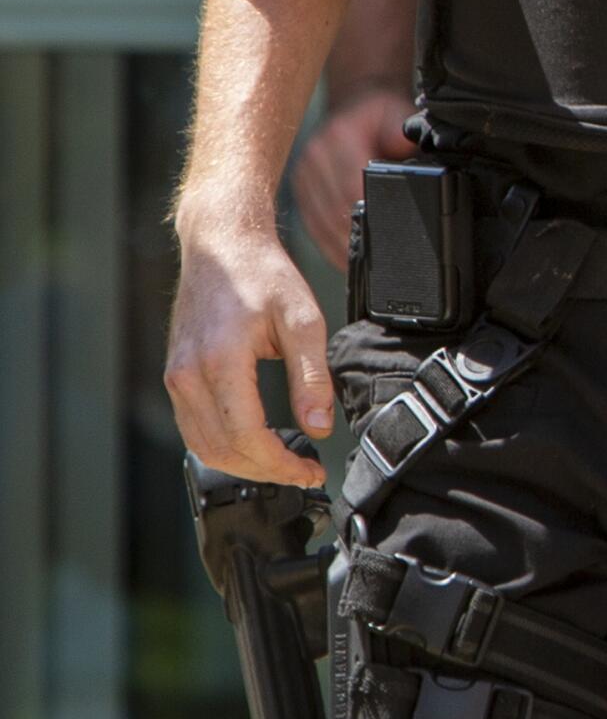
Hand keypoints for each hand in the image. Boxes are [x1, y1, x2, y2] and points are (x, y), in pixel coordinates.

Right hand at [166, 221, 332, 485]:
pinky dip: (224, 447)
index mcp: (220, 360)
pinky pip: (194, 428)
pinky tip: (255, 444)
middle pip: (222, 450)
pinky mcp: (175, 376)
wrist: (221, 246)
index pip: (247, 437)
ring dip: (243, 465)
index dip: (281, 464)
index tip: (312, 471)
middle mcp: (188, 374)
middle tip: (303, 472)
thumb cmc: (262, 275)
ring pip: (203, 446)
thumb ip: (312, 377)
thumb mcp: (303, 320)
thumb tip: (318, 427)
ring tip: (283, 463)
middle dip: (266, 471)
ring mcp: (176, 377)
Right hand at [293, 88, 412, 270]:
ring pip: (320, 223)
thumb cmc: (379, 115)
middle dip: (356, 238)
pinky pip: (311, 224)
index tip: (386, 240)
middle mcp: (314, 157)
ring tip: (364, 268)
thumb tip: (406, 148)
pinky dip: (328, 244)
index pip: (350, 186)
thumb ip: (402, 131)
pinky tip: (344, 260)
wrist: (354, 106)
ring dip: (340, 247)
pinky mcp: (299, 191)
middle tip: (381, 263)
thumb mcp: (398, 114)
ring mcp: (302, 176)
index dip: (366, 215)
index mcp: (338, 137)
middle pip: (334, 211)